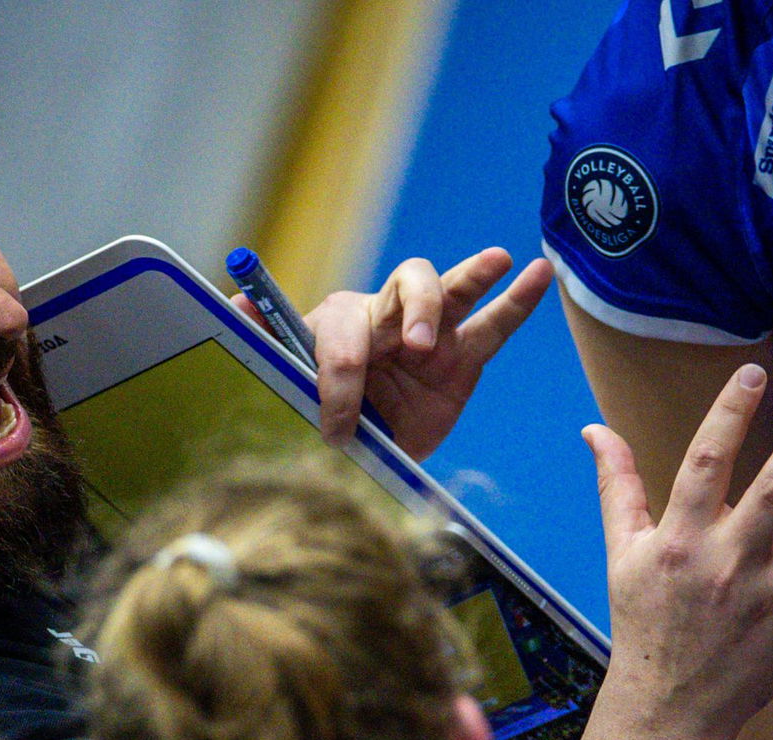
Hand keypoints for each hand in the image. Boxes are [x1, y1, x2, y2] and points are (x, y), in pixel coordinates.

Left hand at [233, 249, 551, 459]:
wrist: (361, 445)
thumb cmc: (324, 407)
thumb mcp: (288, 382)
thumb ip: (265, 341)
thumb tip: (233, 304)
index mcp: (340, 323)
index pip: (344, 338)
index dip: (338, 381)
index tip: (335, 427)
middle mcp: (387, 317)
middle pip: (406, 286)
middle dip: (414, 312)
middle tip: (416, 349)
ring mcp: (430, 333)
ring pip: (451, 291)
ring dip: (471, 277)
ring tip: (496, 261)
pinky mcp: (463, 357)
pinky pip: (495, 325)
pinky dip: (519, 300)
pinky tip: (539, 275)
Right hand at [584, 365, 772, 739]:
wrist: (670, 706)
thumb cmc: (643, 621)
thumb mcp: (622, 553)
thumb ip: (618, 487)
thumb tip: (595, 430)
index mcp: (678, 541)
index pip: (704, 463)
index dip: (729, 414)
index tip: (753, 373)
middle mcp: (726, 563)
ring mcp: (769, 594)